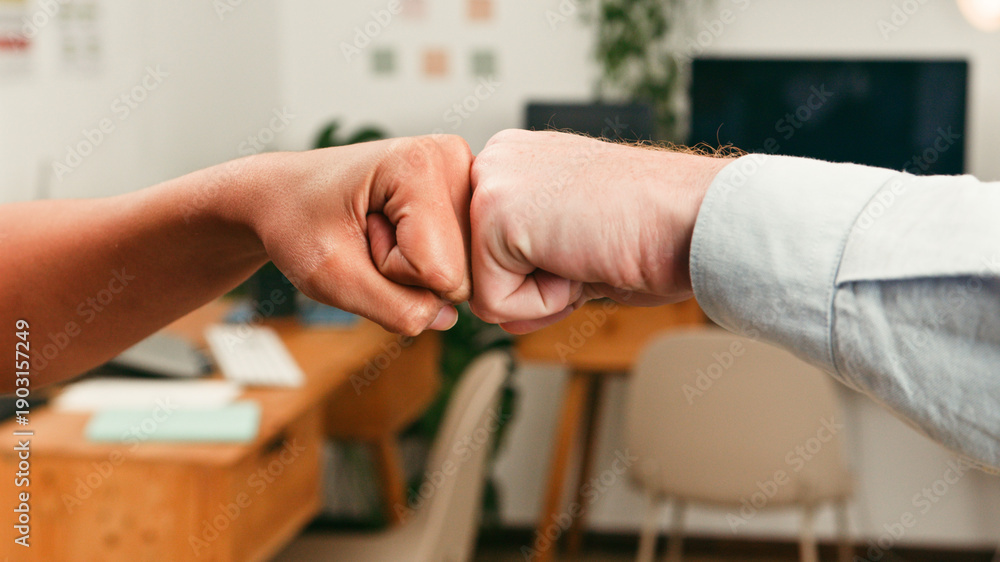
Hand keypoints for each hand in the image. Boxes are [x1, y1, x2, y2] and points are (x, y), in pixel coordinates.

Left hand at [242, 135, 471, 334]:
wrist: (284, 194)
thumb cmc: (297, 223)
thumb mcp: (331, 278)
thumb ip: (394, 309)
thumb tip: (448, 318)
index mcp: (420, 162)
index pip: (440, 272)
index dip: (392, 273)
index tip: (359, 236)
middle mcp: (454, 158)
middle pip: (462, 273)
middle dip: (410, 273)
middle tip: (368, 235)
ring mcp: (465, 174)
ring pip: (468, 270)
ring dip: (419, 269)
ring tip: (379, 231)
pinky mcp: (467, 193)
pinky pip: (466, 260)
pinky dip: (430, 261)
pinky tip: (401, 231)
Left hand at [468, 129, 731, 332]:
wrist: (696, 220)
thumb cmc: (657, 231)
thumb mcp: (578, 253)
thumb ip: (530, 276)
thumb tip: (496, 314)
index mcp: (518, 161)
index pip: (493, 251)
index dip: (542, 274)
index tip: (589, 244)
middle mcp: (497, 160)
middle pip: (480, 270)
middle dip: (535, 284)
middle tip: (590, 248)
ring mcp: (491, 182)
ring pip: (483, 289)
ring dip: (542, 293)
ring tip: (585, 249)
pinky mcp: (493, 214)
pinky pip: (494, 303)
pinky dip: (544, 302)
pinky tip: (580, 257)